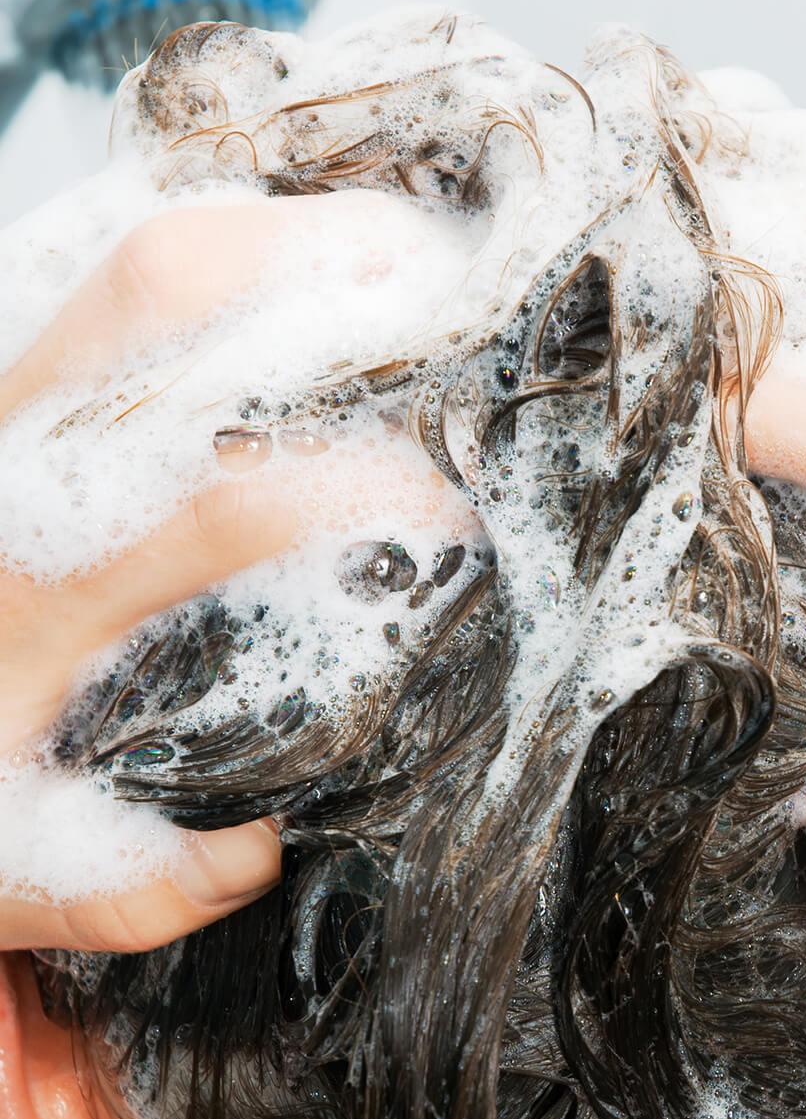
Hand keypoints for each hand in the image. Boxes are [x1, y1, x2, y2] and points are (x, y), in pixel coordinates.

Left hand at [0, 191, 430, 951]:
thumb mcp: (30, 866)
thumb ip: (154, 878)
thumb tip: (266, 839)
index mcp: (44, 587)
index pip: (221, 505)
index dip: (357, 489)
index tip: (449, 508)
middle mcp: (22, 467)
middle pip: (169, 302)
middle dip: (325, 269)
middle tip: (447, 289)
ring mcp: (12, 412)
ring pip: (140, 261)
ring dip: (274, 240)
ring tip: (389, 258)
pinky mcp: (13, 395)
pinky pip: (114, 274)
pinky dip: (219, 259)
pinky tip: (291, 276)